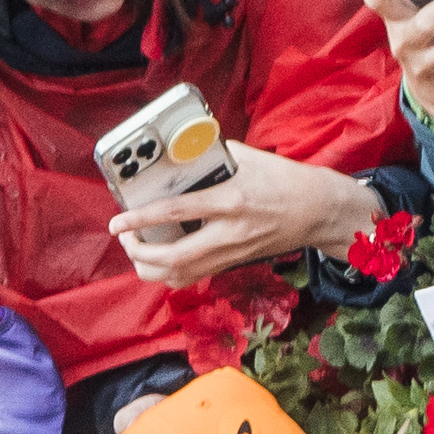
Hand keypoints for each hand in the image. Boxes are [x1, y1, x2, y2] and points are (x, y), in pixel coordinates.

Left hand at [115, 143, 380, 287]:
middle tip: (124, 236)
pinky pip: (193, 277)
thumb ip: (209, 157)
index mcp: (231, 200)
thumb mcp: (246, 158)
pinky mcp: (233, 263)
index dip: (141, 219)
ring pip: (180, 276)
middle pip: (173, 258)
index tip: (117, 221)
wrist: (317, 210)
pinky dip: (170, 273)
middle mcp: (229, 233)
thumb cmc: (282, 179)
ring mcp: (232, 253)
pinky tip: (160, 259)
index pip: (176, 212)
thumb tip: (175, 156)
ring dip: (150, 268)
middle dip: (139, 252)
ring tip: (137, 249)